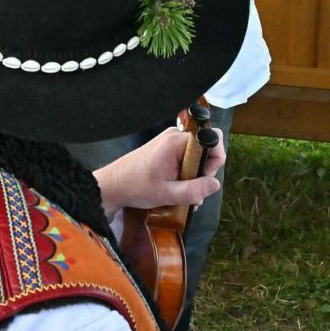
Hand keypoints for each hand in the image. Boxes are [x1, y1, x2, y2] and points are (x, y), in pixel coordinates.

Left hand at [95, 126, 224, 215]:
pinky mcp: (168, 148)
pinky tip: (176, 187)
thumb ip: (193, 190)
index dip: (213, 160)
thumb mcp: (166, 194)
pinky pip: (187, 158)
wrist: (114, 184)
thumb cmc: (135, 186)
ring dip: (194, 177)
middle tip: (189, 190)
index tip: (200, 178)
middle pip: (206, 150)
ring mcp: (171, 141)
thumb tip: (215, 184)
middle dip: (203, 173)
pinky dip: (186, 174)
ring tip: (179, 192)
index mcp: (176, 141)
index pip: (212, 139)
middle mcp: (176, 136)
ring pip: (198, 156)